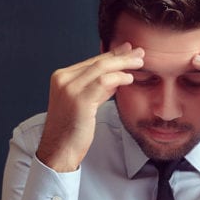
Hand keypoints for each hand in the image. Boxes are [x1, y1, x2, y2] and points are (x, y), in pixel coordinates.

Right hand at [36, 43, 144, 171]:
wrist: (59, 149)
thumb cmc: (73, 129)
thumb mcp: (86, 101)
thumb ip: (98, 88)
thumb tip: (118, 75)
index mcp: (62, 77)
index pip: (91, 61)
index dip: (112, 55)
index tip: (128, 50)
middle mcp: (63, 79)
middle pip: (98, 62)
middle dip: (121, 55)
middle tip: (139, 52)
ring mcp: (70, 88)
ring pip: (102, 68)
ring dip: (123, 64)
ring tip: (139, 63)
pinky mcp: (79, 99)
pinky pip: (104, 81)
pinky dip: (119, 77)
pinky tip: (129, 78)